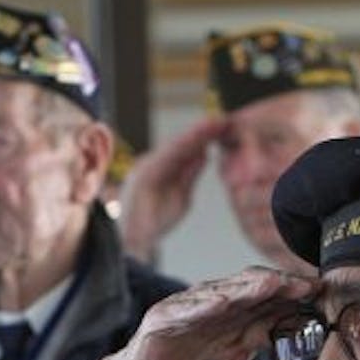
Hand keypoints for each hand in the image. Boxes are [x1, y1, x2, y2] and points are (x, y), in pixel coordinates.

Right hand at [92, 267, 319, 359]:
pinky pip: (185, 310)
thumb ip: (258, 338)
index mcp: (231, 315)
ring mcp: (186, 309)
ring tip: (271, 284)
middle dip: (279, 285)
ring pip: (221, 293)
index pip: (266, 298)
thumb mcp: (233, 357)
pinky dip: (203, 305)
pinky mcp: (162, 318)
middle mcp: (212, 305)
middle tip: (305, 284)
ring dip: (247, 288)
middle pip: (249, 288)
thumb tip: (293, 327)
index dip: (293, 293)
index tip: (320, 292)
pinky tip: (221, 302)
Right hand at [118, 117, 226, 260]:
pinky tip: (197, 137)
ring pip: (175, 146)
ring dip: (194, 134)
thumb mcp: (181, 196)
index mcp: (163, 168)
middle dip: (202, 131)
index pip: (187, 149)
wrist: (135, 240)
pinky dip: (182, 146)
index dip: (204, 137)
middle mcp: (153, 162)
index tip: (223, 128)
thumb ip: (190, 175)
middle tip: (223, 120)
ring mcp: (148, 166)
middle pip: (181, 143)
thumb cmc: (155, 220)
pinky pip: (166, 156)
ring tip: (213, 124)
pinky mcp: (145, 173)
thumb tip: (204, 154)